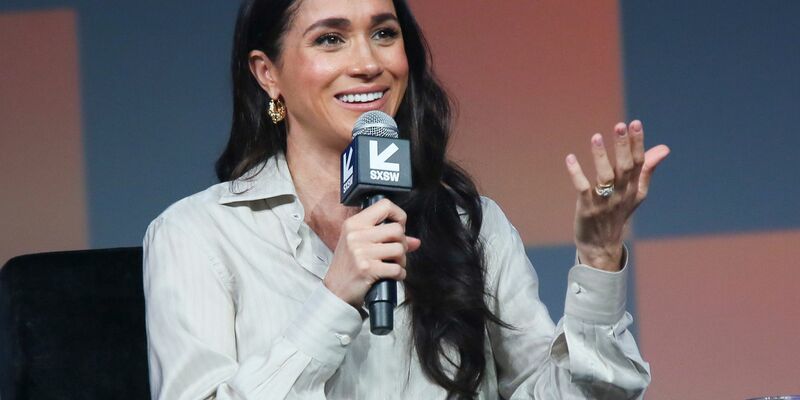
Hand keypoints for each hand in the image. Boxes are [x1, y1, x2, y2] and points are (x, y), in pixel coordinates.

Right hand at [323, 198, 421, 306]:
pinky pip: (396, 269)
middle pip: (397, 229)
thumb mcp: (361, 245)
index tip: (399, 227)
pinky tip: (391, 276)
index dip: (399, 215)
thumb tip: (415, 241)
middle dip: (402, 243)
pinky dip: (399, 274)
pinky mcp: (367, 269)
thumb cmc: (349, 266)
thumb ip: (387, 239)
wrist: (335, 290)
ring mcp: (361, 252)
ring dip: (401, 260)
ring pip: (399, 249)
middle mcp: (356, 235)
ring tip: (393, 264)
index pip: (384, 205)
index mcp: (354, 224)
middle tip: (395, 252)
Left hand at [565, 120, 669, 270]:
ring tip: (596, 137)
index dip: (637, 143)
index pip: (638, 162)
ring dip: (600, 157)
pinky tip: (570, 158)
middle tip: (620, 125)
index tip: (635, 123)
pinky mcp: (587, 208)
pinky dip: (576, 174)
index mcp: (634, 188)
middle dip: (623, 146)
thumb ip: (647, 169)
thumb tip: (664, 148)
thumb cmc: (618, 214)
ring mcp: (604, 202)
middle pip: (624, 167)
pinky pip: (583, 189)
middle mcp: (621, 194)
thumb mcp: (637, 193)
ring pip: (604, 177)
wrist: (602, 246)